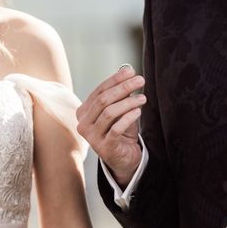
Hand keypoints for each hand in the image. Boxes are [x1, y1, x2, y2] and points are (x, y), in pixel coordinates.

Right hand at [77, 64, 145, 186]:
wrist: (124, 158)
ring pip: (109, 113)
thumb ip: (121, 93)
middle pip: (103, 100)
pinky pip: (116, 129)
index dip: (115, 80)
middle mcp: (83, 124)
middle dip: (123, 88)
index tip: (131, 71)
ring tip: (143, 98)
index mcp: (84, 112)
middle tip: (140, 80)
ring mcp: (92, 137)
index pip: (99, 91)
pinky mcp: (104, 148)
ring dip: (128, 102)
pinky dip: (128, 118)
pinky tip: (138, 111)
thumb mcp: (120, 109)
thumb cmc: (121, 131)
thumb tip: (127, 69)